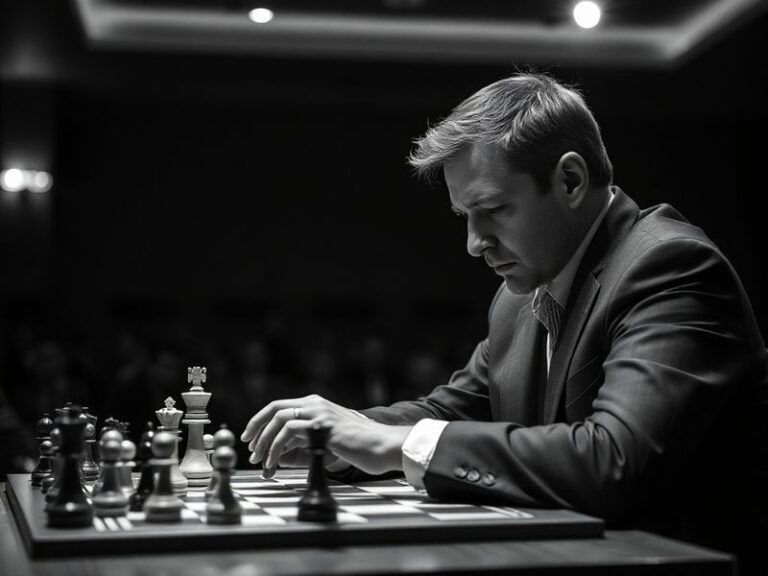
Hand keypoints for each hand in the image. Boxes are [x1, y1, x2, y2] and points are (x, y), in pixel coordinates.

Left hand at [239, 394, 411, 477]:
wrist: (383, 445)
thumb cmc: (359, 447)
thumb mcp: (327, 438)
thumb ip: (305, 440)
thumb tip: (280, 453)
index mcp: (316, 404)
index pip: (279, 406)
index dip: (260, 421)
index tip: (250, 438)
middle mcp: (315, 404)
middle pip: (274, 409)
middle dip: (256, 429)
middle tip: (250, 450)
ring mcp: (319, 413)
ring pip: (279, 420)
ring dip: (265, 442)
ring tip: (261, 462)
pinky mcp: (323, 426)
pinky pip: (289, 433)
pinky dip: (276, 448)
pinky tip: (274, 463)